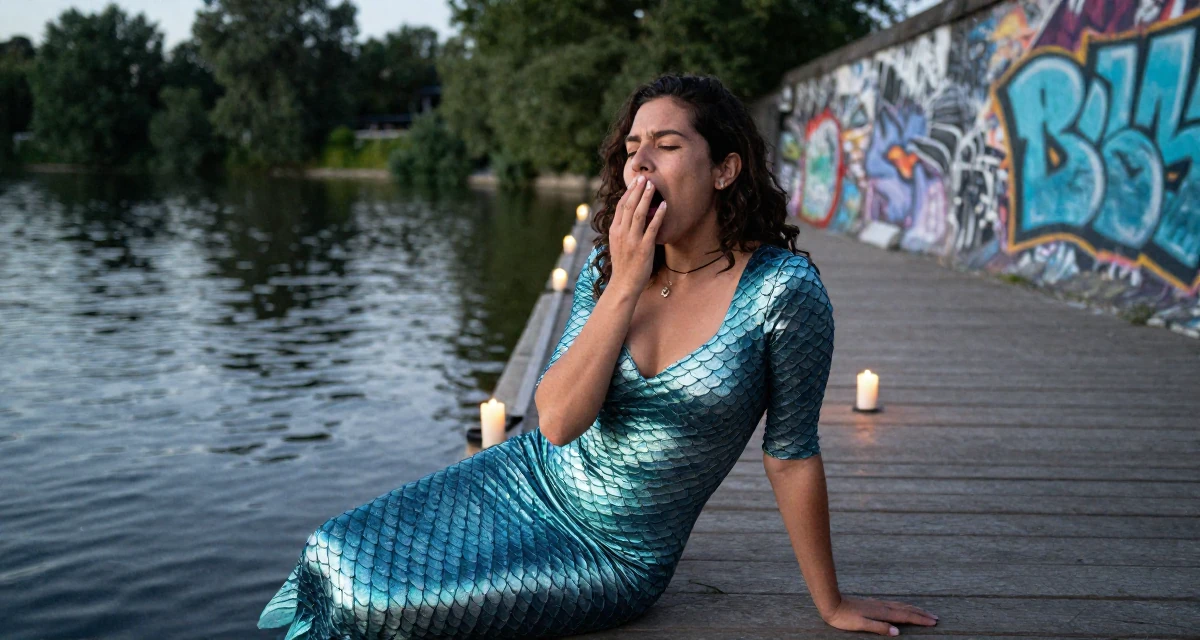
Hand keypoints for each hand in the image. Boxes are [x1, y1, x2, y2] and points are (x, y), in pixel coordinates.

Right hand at [608, 174, 665, 295]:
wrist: (624, 284)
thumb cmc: (623, 265)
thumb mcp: (617, 244)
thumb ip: (621, 230)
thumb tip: (628, 217)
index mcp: (614, 231)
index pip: (620, 206)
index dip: (628, 192)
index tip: (636, 182)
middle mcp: (622, 233)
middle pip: (628, 206)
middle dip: (637, 190)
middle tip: (644, 177)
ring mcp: (632, 240)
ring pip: (638, 213)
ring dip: (646, 197)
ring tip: (653, 185)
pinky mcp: (643, 248)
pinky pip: (652, 228)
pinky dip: (658, 215)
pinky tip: (664, 206)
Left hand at [822, 595, 937, 635]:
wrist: (831, 603)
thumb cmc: (844, 617)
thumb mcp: (861, 624)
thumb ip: (879, 627)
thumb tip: (898, 632)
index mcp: (882, 612)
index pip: (905, 616)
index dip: (920, 619)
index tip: (933, 622)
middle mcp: (882, 606)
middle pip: (906, 609)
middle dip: (921, 614)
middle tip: (935, 617)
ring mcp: (878, 604)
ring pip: (900, 605)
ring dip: (913, 609)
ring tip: (923, 612)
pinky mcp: (873, 603)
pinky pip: (894, 605)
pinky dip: (903, 606)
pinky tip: (902, 608)